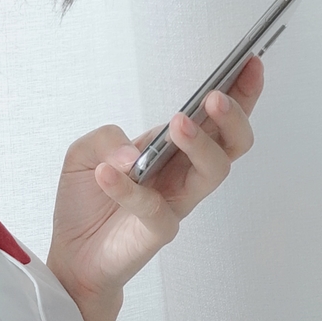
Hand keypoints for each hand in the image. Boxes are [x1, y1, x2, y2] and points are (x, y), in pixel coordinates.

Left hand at [47, 54, 264, 306]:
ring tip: (178, 123)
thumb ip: (104, 139)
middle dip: (233, 115)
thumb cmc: (85, 204)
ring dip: (200, 143)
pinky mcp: (159, 231)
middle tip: (215, 97)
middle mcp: (183, 173)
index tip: (249, 62)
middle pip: (233, 143)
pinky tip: (105, 174)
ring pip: (214, 171)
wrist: (72, 258)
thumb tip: (130, 155)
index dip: (240, 92)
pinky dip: (127, 188)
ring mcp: (176, 202)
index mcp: (173, 148)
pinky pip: (154, 207)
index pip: (217, 118)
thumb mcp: (83, 155)